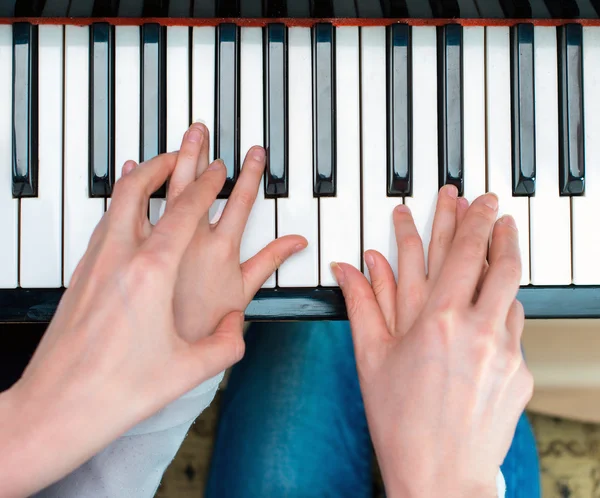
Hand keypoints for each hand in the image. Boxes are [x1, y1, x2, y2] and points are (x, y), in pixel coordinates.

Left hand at [0, 124, 303, 496]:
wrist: (56, 408)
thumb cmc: (117, 390)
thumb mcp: (190, 369)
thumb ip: (228, 342)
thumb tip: (239, 325)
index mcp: (152, 273)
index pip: (186, 211)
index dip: (207, 184)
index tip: (220, 169)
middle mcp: (120, 257)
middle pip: (145, 186)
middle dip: (173, 159)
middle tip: (189, 141)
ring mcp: (95, 262)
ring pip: (119, 198)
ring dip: (143, 175)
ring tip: (159, 164)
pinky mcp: (80, 274)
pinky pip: (105, 220)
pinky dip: (122, 201)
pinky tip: (126, 206)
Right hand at [331, 186, 532, 497]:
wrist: (440, 476)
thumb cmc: (401, 421)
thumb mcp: (372, 357)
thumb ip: (361, 304)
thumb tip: (346, 268)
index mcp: (438, 322)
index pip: (462, 254)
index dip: (471, 220)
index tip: (475, 199)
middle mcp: (478, 331)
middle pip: (500, 263)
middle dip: (499, 229)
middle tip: (496, 209)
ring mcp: (506, 352)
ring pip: (513, 294)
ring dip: (505, 267)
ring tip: (499, 248)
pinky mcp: (521, 373)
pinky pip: (517, 328)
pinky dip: (505, 310)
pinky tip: (493, 309)